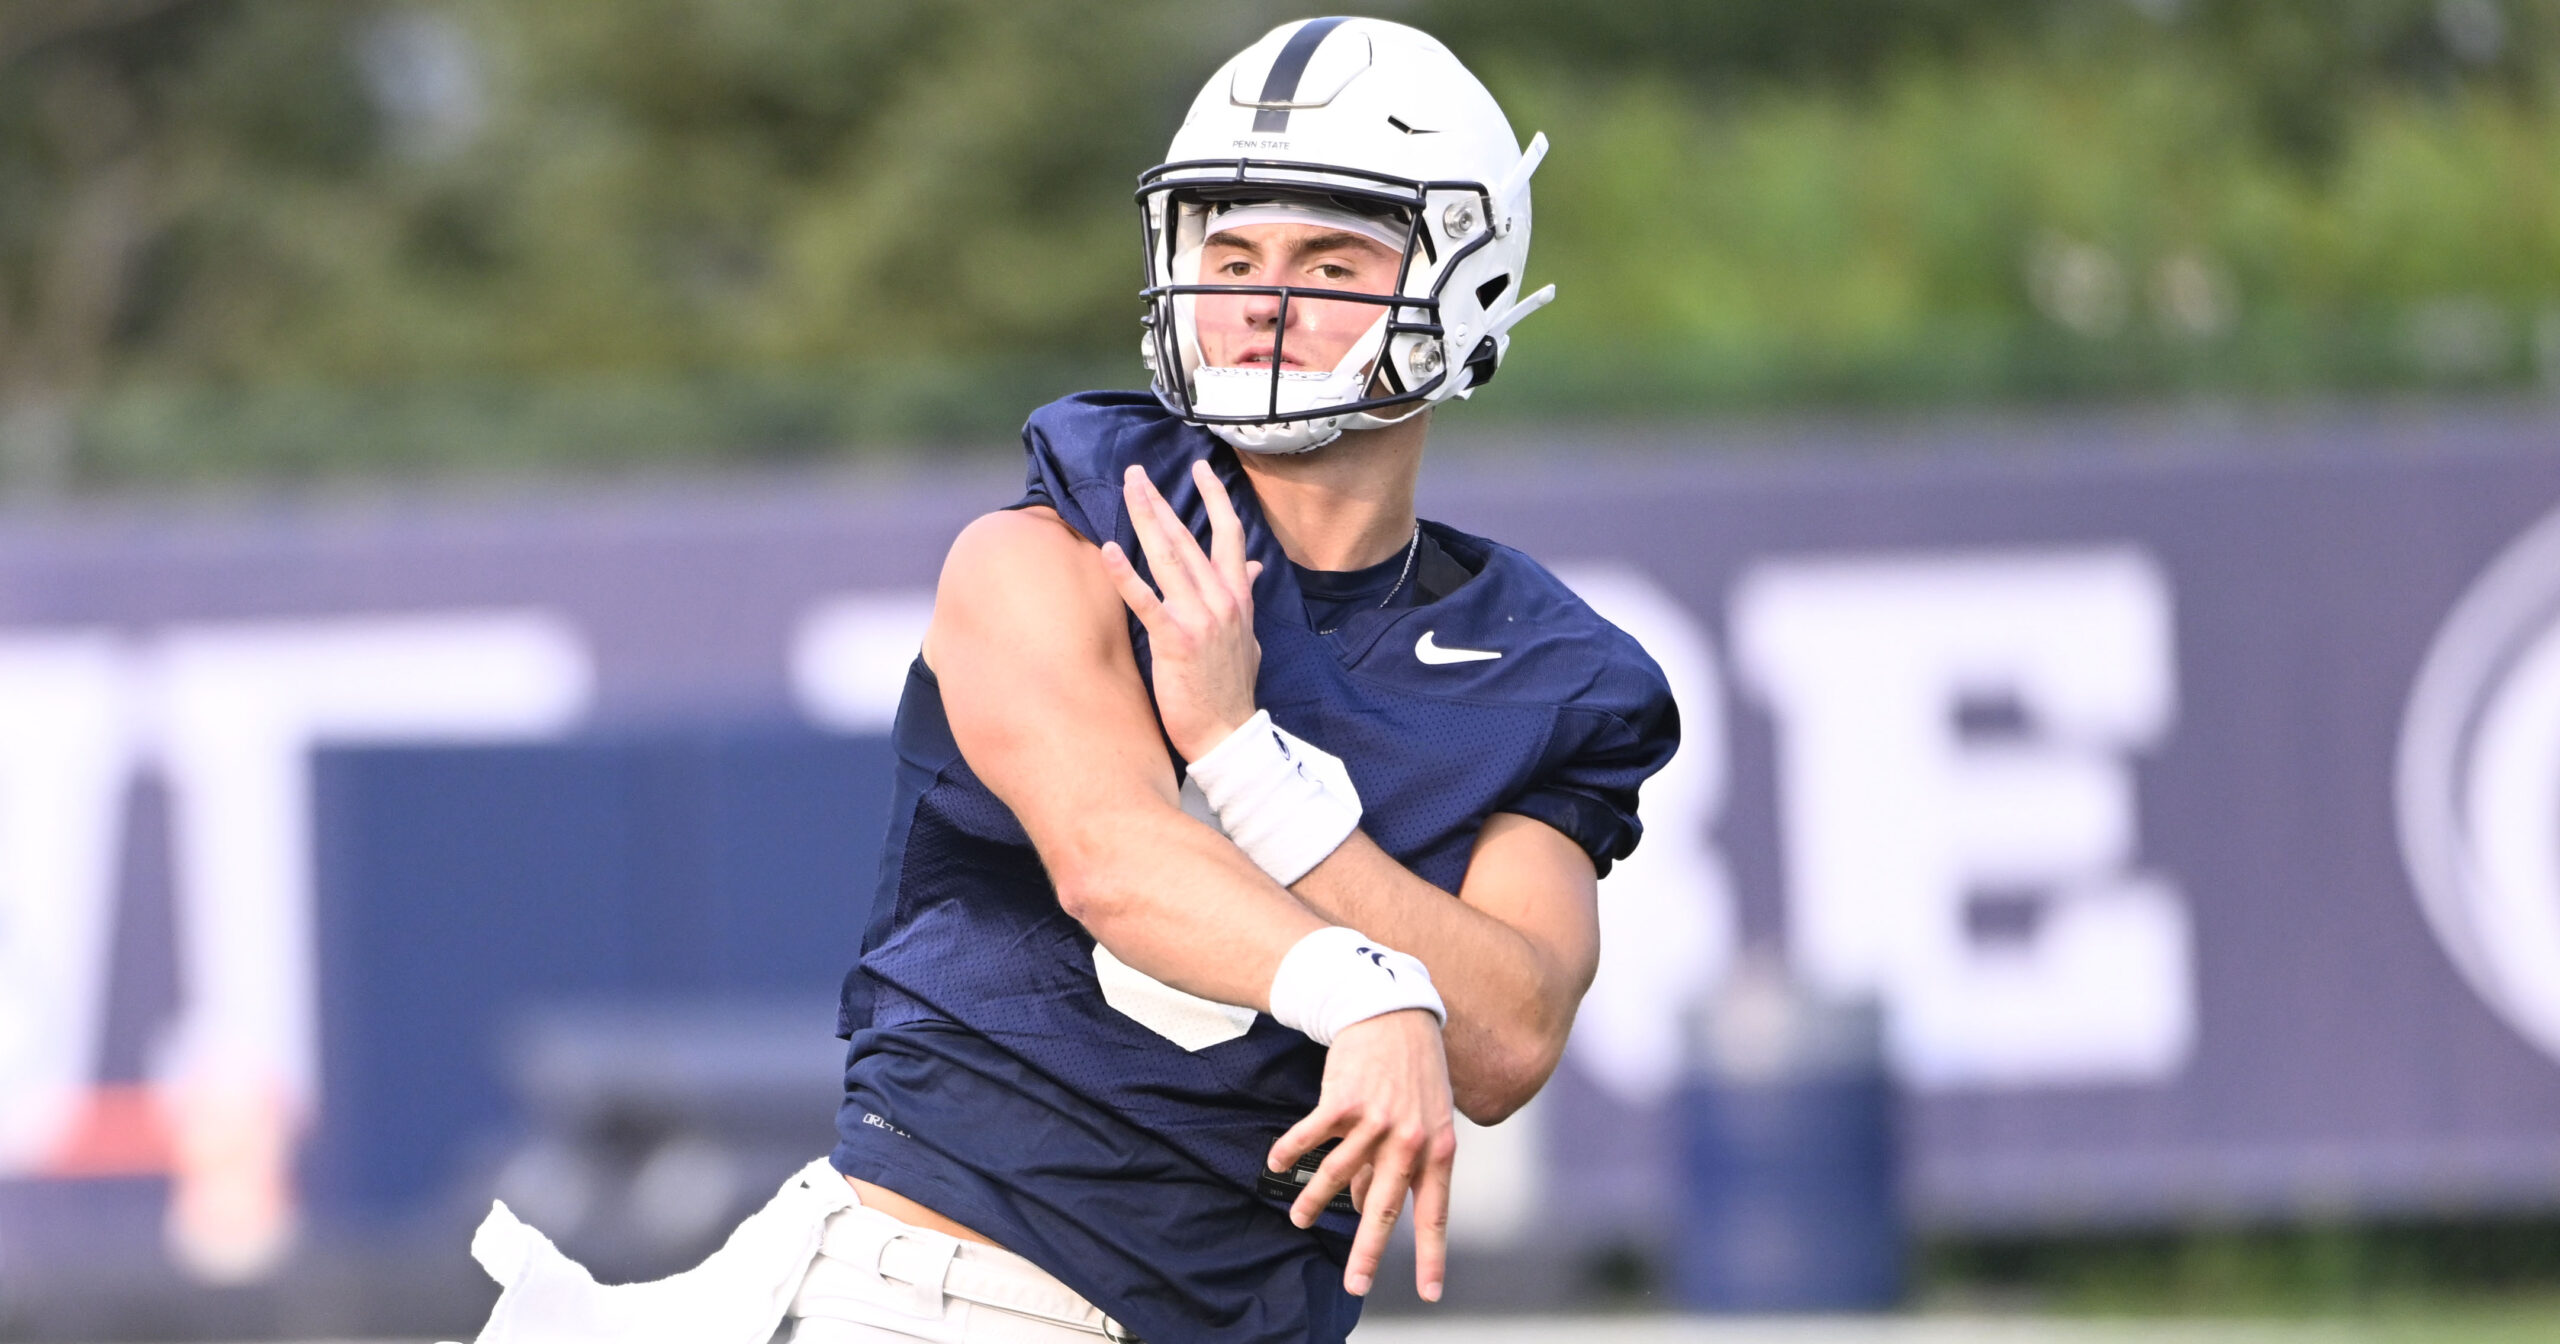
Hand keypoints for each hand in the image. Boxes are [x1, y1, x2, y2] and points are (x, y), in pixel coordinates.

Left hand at [1100, 459, 1264, 760]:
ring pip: (1169, 556)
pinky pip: (1147, 601)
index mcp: (1238, 596)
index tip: (1200, 468)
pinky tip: (1108, 552)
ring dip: (1145, 519)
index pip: (1229, 534)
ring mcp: (1200, 618)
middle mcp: (1221, 599)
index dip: (1215, 498)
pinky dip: (1126, 575)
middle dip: (1160, 501)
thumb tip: (1251, 566)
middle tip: (1136, 473)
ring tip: (1128, 491)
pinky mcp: (1176, 641)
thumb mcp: (1248, 635)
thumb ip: (1244, 596)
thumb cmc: (1232, 687)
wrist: (1229, 732)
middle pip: (1188, 537)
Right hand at [1267, 1009, 1457, 1301]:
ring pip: (1338, 1177)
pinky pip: (1310, 1138)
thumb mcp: (1424, 1118)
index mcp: (1438, 1149)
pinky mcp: (1342, 1102)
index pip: (1434, 1213)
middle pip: (1383, 1209)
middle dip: (1367, 1252)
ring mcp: (1375, 1121)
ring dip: (1314, 1201)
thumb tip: (1367, 1202)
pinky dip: (1290, 1153)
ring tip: (1298, 1219)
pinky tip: (1275, 1165)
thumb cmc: (1413, 1070)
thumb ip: (1403, 1163)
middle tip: (1355, 1285)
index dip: (1430, 1255)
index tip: (1428, 1293)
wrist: (1394, 1012)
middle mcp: (1409, 1140)